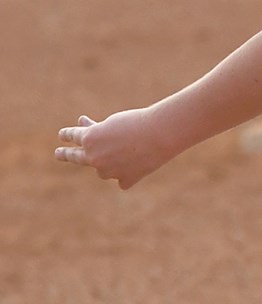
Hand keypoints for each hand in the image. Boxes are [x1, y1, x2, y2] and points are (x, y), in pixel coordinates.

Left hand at [55, 108, 170, 189]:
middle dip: (67, 154)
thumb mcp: (114, 122)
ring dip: (113, 159)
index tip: (62, 134)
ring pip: (105, 168)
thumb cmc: (138, 122)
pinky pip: (122, 178)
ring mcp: (108, 172)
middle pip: (77, 157)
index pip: (75, 136)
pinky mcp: (124, 181)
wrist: (161, 134)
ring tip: (130, 147)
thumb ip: (98, 130)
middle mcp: (94, 158)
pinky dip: (128, 170)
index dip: (68, 134)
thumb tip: (83, 125)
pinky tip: (140, 163)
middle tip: (58, 153)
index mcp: (90, 140)